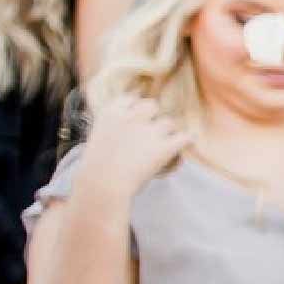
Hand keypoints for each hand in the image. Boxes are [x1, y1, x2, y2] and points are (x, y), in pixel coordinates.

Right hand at [73, 95, 187, 202]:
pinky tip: (187, 144)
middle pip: (152, 106)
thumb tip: (131, 132)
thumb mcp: (98, 139)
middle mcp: (132, 116)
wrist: (102, 184)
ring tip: (163, 146)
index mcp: (112, 112)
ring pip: (169, 122)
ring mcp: (149, 131)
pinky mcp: (164, 147)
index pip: (130, 98)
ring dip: (167, 133)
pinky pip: (185, 137)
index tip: (136, 118)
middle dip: (152, 118)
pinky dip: (187, 140)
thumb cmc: (96, 169)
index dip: (136, 108)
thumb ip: (115, 128)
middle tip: (149, 133)